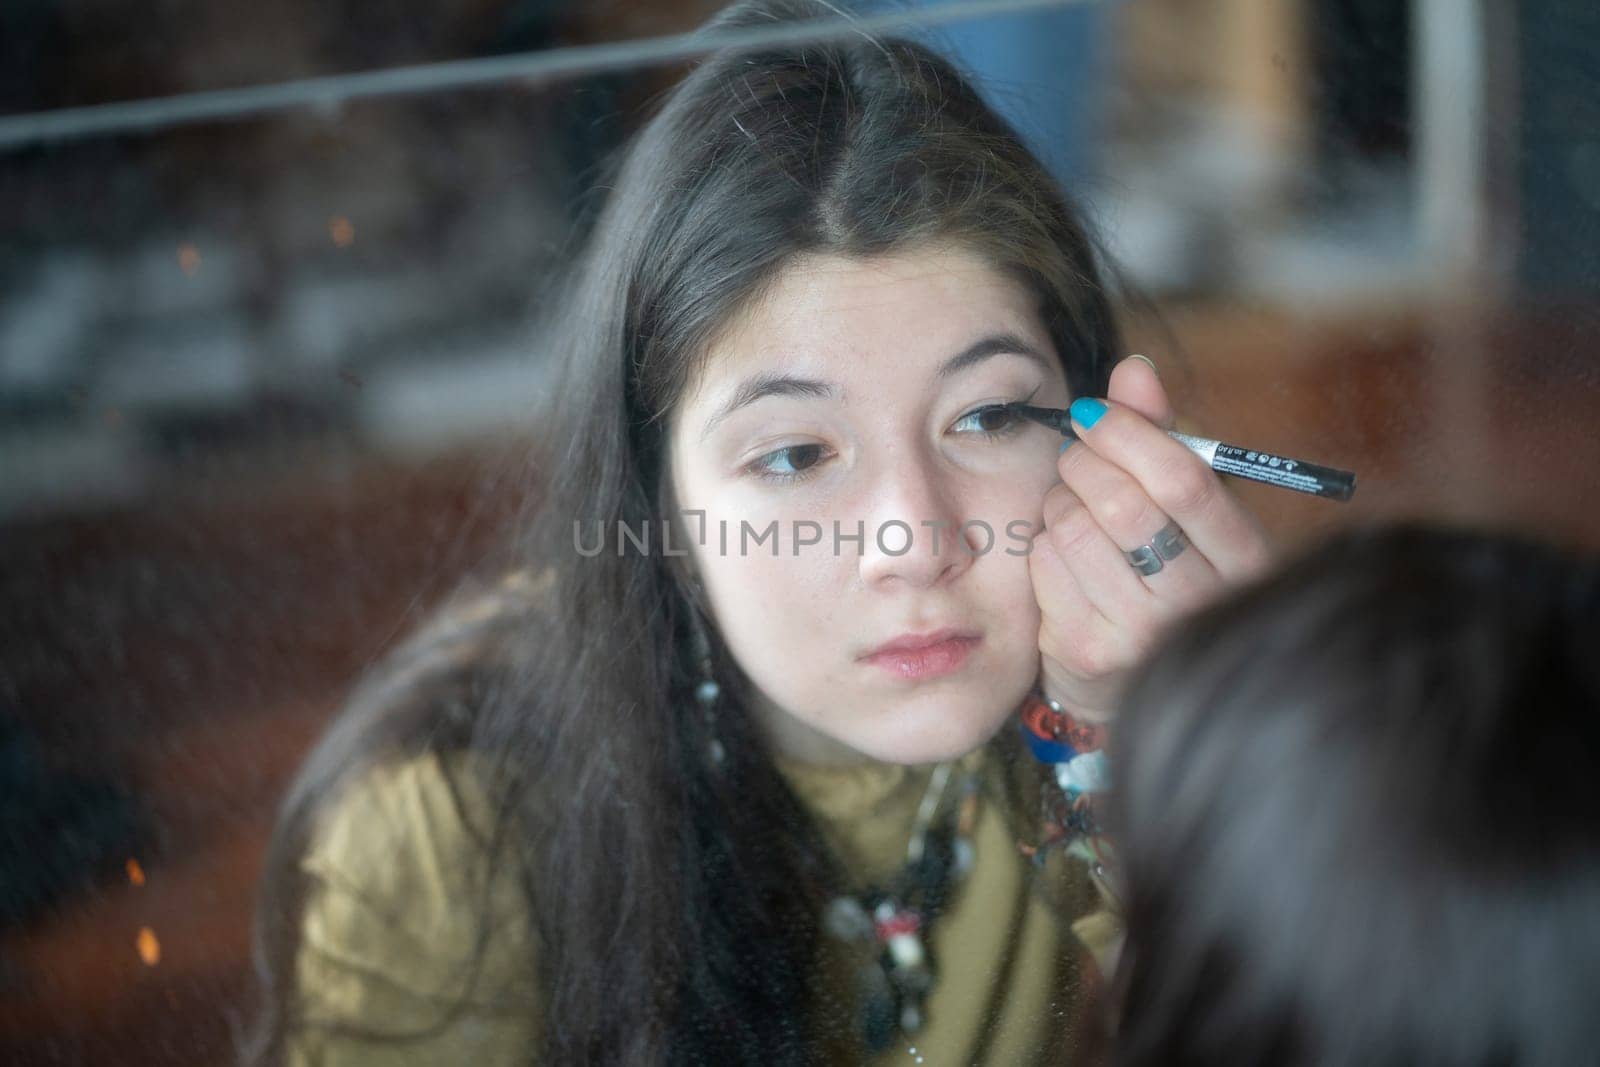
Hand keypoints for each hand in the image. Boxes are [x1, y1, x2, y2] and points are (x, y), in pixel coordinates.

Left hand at [1027, 356, 1271, 721]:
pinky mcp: (1085, 651)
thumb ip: (1161, 432)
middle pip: (1121, 504)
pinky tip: (1066, 555)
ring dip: (1061, 503)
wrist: (1136, 671)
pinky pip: (1043, 563)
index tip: (1093, 413)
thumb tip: (1134, 369)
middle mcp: (1198, 602)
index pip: (1184, 482)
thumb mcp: (1184, 502)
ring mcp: (1139, 635)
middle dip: (1083, 462)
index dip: (1128, 433)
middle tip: (1077, 455)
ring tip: (1077, 510)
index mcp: (1242, 556)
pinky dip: (1044, 543)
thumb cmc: (1166, 564)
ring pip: (1072, 529)